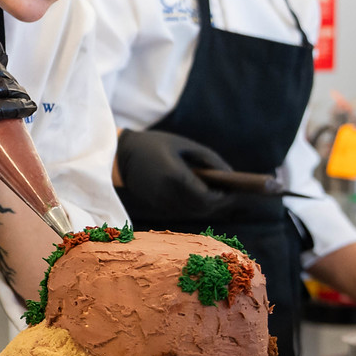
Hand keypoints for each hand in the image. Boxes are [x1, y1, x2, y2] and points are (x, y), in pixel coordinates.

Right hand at [114, 129, 234, 222]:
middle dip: (218, 202)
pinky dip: (193, 204)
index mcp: (175, 176)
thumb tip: (230, 174)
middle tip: (229, 192)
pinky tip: (198, 193)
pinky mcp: (156, 205)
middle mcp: (168, 193)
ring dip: (206, 204)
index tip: (234, 190)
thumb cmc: (156, 144)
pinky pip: (182, 209)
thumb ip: (210, 159)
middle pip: (202, 208)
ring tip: (216, 191)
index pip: (207, 196)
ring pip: (193, 211)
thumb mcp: (185, 145)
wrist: (121, 155)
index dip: (223, 196)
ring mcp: (161, 202)